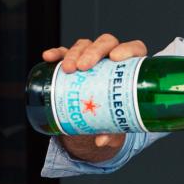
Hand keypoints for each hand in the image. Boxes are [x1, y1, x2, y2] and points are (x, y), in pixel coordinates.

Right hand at [41, 33, 146, 160]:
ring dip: (74, 53)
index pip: (134, 49)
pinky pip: (64, 52)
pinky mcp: (73, 61)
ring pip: (85, 45)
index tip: (116, 58)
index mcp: (131, 66)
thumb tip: (102, 141)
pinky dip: (57, 53)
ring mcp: (92, 57)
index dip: (128, 49)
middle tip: (84, 67)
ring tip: (67, 69)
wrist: (97, 114)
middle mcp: (112, 56)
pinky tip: (49, 57)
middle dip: (94, 51)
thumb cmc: (114, 113)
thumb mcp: (117, 123)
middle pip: (107, 43)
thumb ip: (114, 131)